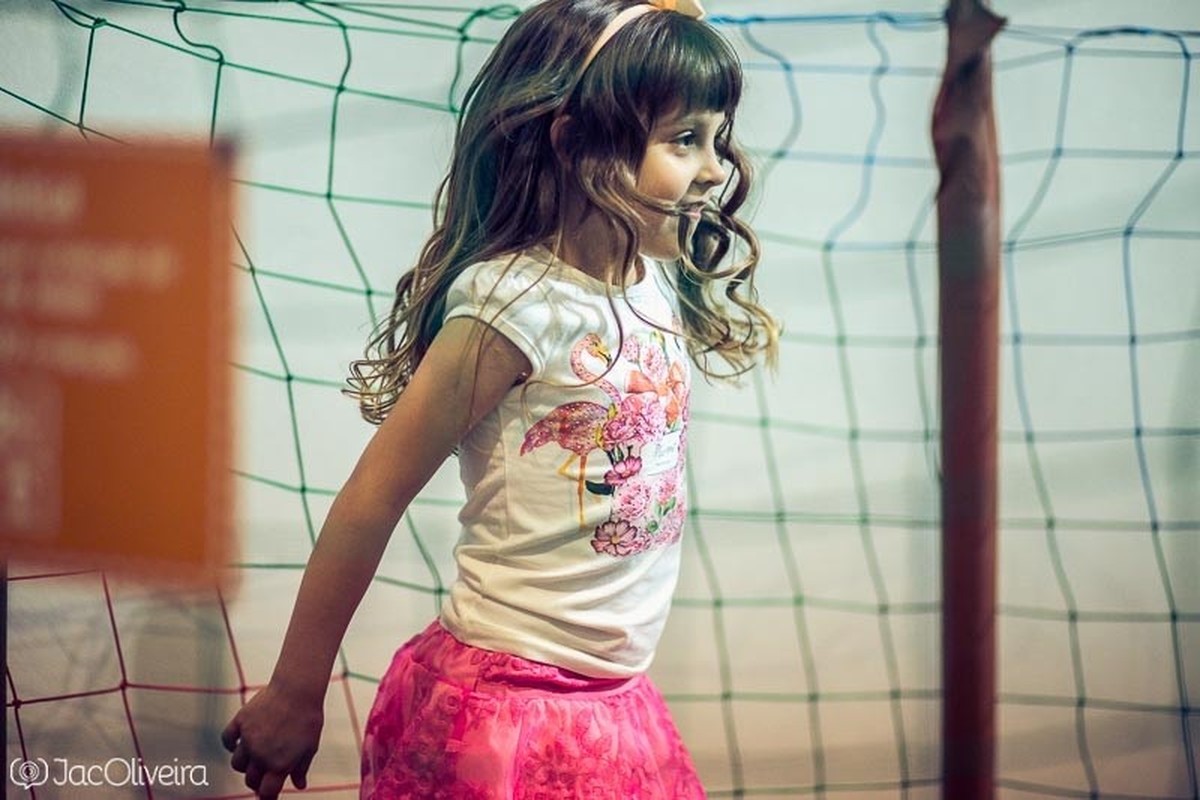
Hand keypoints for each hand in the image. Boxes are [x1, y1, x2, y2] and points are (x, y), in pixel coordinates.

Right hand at [221, 683, 323, 798]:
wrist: (297, 690)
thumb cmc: (308, 719)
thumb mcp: (309, 747)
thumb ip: (301, 768)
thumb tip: (299, 785)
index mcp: (279, 764)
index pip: (267, 792)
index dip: (268, 798)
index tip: (268, 797)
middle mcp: (261, 755)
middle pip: (251, 780)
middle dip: (257, 782)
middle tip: (263, 776)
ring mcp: (248, 739)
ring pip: (238, 764)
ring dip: (245, 765)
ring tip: (255, 758)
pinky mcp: (240, 722)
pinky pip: (227, 739)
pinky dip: (230, 744)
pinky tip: (239, 743)